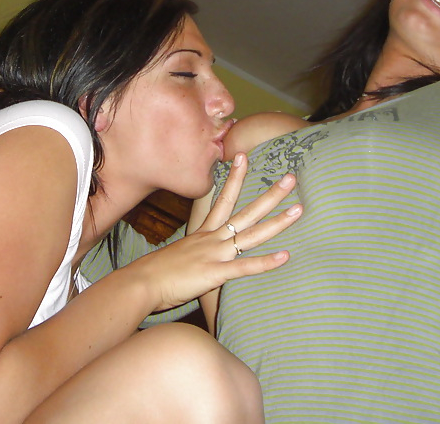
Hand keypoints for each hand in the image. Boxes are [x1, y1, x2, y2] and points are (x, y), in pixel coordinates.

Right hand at [130, 152, 300, 311]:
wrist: (139, 283)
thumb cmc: (155, 273)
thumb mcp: (178, 255)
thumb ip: (193, 252)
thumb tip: (197, 254)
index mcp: (202, 232)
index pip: (222, 198)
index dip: (235, 178)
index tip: (243, 155)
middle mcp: (212, 237)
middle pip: (245, 210)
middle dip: (270, 194)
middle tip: (291, 178)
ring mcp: (215, 253)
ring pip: (252, 233)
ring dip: (277, 222)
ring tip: (299, 209)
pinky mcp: (215, 273)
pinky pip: (245, 267)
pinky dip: (266, 262)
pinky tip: (286, 256)